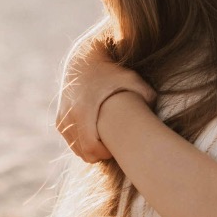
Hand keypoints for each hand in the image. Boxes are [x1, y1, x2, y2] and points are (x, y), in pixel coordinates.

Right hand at [55, 28, 154, 162]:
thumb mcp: (131, 78)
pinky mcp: (59, 120)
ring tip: (106, 141)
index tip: (117, 149)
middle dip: (99, 155)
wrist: (83, 61)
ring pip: (76, 149)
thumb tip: (156, 109)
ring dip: (90, 150)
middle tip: (114, 148)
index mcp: (84, 111)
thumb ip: (147, 94)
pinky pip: (71, 141)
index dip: (105, 154)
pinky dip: (82, 143)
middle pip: (84, 153)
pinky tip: (96, 134)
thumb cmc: (111, 71)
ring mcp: (63, 120)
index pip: (91, 149)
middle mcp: (69, 117)